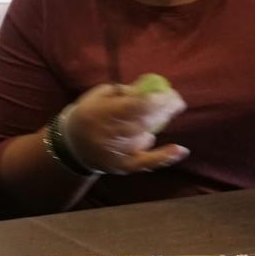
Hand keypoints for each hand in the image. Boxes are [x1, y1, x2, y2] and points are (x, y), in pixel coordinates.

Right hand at [64, 82, 187, 174]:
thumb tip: (149, 89)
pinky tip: (181, 150)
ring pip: (146, 135)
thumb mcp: (99, 95)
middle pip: (143, 120)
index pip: (134, 106)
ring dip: (159, 123)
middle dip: (164, 109)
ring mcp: (118, 152)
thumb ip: (123, 92)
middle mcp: (110, 134)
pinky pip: (147, 161)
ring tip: (164, 113)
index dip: (154, 99)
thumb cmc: (89, 114)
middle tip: (177, 100)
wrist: (73, 146)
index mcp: (101, 113)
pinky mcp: (124, 166)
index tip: (167, 91)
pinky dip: (165, 156)